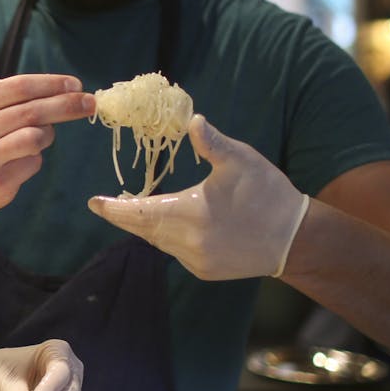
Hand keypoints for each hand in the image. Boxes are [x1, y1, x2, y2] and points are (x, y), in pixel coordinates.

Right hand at [0, 75, 93, 213]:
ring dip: (47, 135)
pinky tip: (18, 162)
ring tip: (40, 137)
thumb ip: (12, 101)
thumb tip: (64, 91)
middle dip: (66, 105)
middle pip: (32, 112)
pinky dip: (34, 159)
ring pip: (35, 138)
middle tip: (90, 103)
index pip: (19, 87)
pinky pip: (32, 164)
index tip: (76, 85)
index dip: (51, 84)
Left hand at [88, 114, 308, 280]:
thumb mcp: (241, 161)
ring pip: (159, 242)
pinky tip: (167, 225)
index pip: (139, 212)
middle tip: (105, 206)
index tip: (93, 202)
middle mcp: (187, 242)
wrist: (295, 238)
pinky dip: (166, 238)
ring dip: (145, 226)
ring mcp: (196, 260)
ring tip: (132, 211)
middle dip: (124, 217)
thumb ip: (212, 143)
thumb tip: (193, 120)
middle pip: (144, 229)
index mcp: (190, 213)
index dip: (114, 208)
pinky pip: (176, 252)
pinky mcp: (205, 270)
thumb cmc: (267, 193)